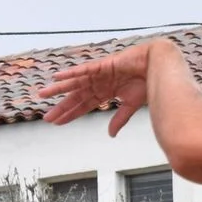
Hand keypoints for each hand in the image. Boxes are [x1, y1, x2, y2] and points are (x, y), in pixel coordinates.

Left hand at [37, 42, 154, 134]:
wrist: (158, 65)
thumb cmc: (148, 81)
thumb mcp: (131, 105)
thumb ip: (119, 119)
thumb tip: (110, 135)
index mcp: (106, 92)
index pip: (84, 106)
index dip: (70, 114)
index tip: (57, 123)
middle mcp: (99, 83)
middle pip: (76, 97)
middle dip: (61, 107)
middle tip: (46, 117)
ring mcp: (99, 74)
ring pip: (75, 83)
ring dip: (58, 89)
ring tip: (42, 94)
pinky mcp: (103, 65)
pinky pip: (83, 70)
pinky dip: (70, 73)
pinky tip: (57, 77)